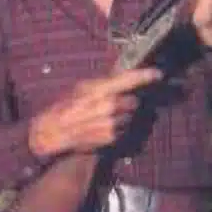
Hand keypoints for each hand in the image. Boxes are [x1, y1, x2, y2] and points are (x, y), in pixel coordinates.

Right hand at [27, 67, 162, 158]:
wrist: (53, 134)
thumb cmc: (66, 108)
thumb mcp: (81, 89)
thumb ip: (104, 83)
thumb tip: (122, 74)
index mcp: (98, 89)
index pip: (128, 79)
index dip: (145, 75)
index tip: (157, 73)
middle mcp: (107, 106)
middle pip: (132, 101)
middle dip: (126, 102)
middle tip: (111, 104)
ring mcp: (110, 123)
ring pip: (129, 116)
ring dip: (121, 116)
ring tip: (102, 117)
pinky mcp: (111, 137)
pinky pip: (123, 130)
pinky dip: (116, 128)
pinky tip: (101, 127)